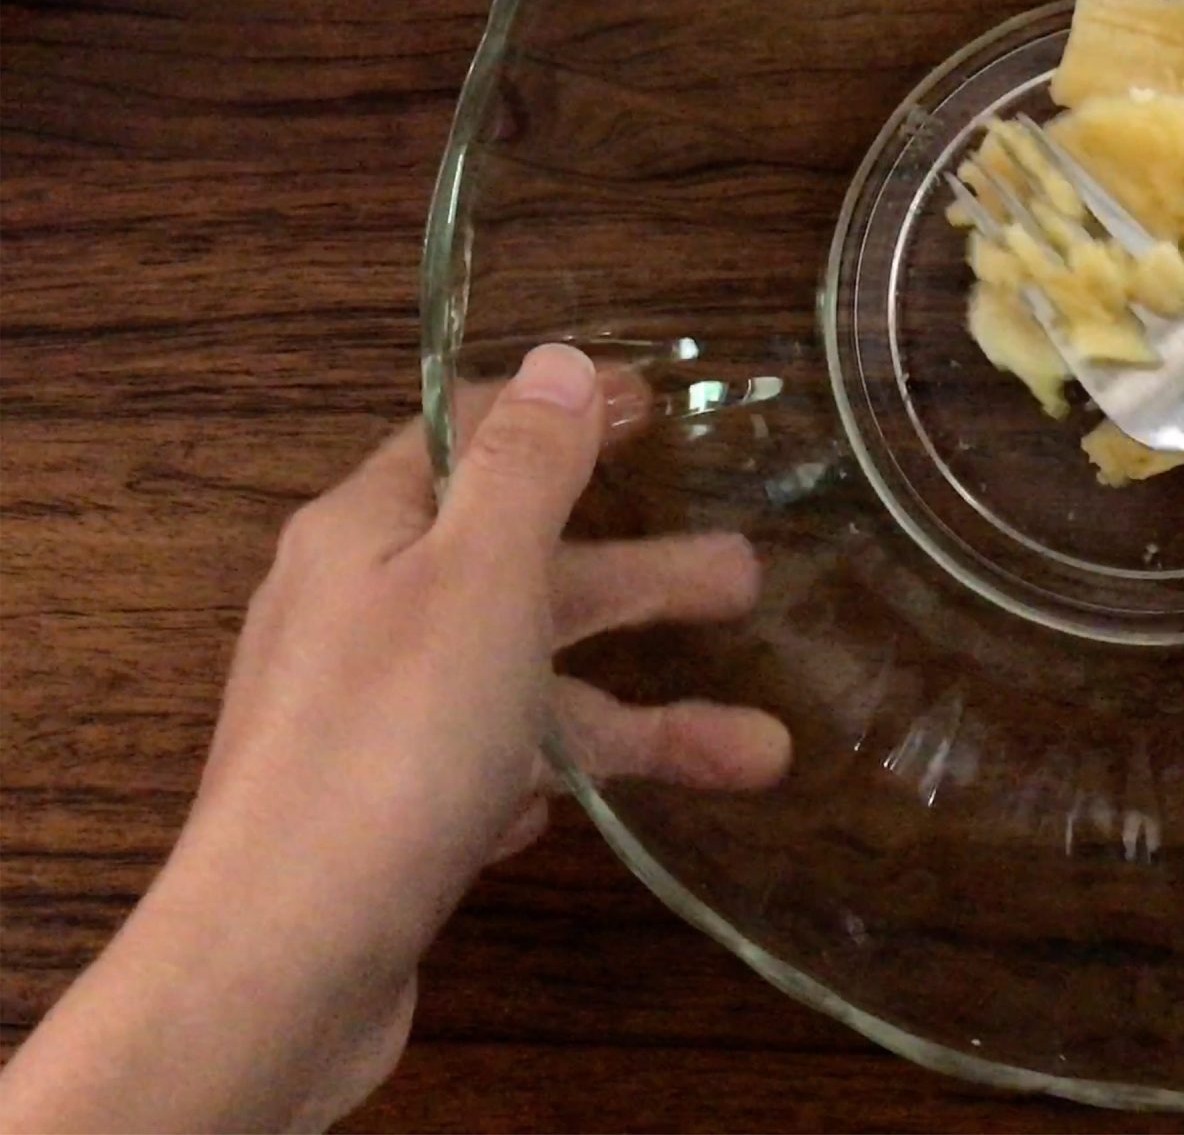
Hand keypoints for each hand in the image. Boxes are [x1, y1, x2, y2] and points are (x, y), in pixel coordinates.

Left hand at [0, 346, 791, 1132]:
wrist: (283, 960)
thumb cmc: (390, 745)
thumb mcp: (478, 576)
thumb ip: (527, 467)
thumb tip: (564, 362)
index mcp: (366, 533)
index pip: (468, 434)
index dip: (567, 415)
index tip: (661, 405)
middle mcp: (361, 615)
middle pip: (522, 569)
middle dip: (640, 577)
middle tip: (748, 576)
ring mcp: (375, 722)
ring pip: (530, 688)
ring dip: (645, 714)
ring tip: (760, 750)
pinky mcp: (392, 815)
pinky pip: (494, 768)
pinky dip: (557, 776)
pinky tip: (598, 811)